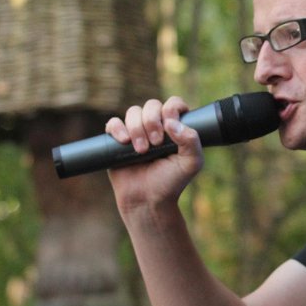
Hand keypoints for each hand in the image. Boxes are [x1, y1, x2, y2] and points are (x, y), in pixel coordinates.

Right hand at [104, 96, 203, 211]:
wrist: (147, 200)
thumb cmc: (171, 182)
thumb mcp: (191, 163)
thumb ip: (192, 141)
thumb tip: (172, 123)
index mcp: (175, 128)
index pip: (174, 104)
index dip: (171, 109)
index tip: (170, 126)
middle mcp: (156, 126)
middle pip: (152, 105)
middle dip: (152, 121)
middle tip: (156, 143)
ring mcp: (136, 132)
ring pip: (133, 112)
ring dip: (137, 127)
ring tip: (142, 150)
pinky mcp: (117, 141)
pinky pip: (113, 123)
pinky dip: (117, 128)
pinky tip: (124, 141)